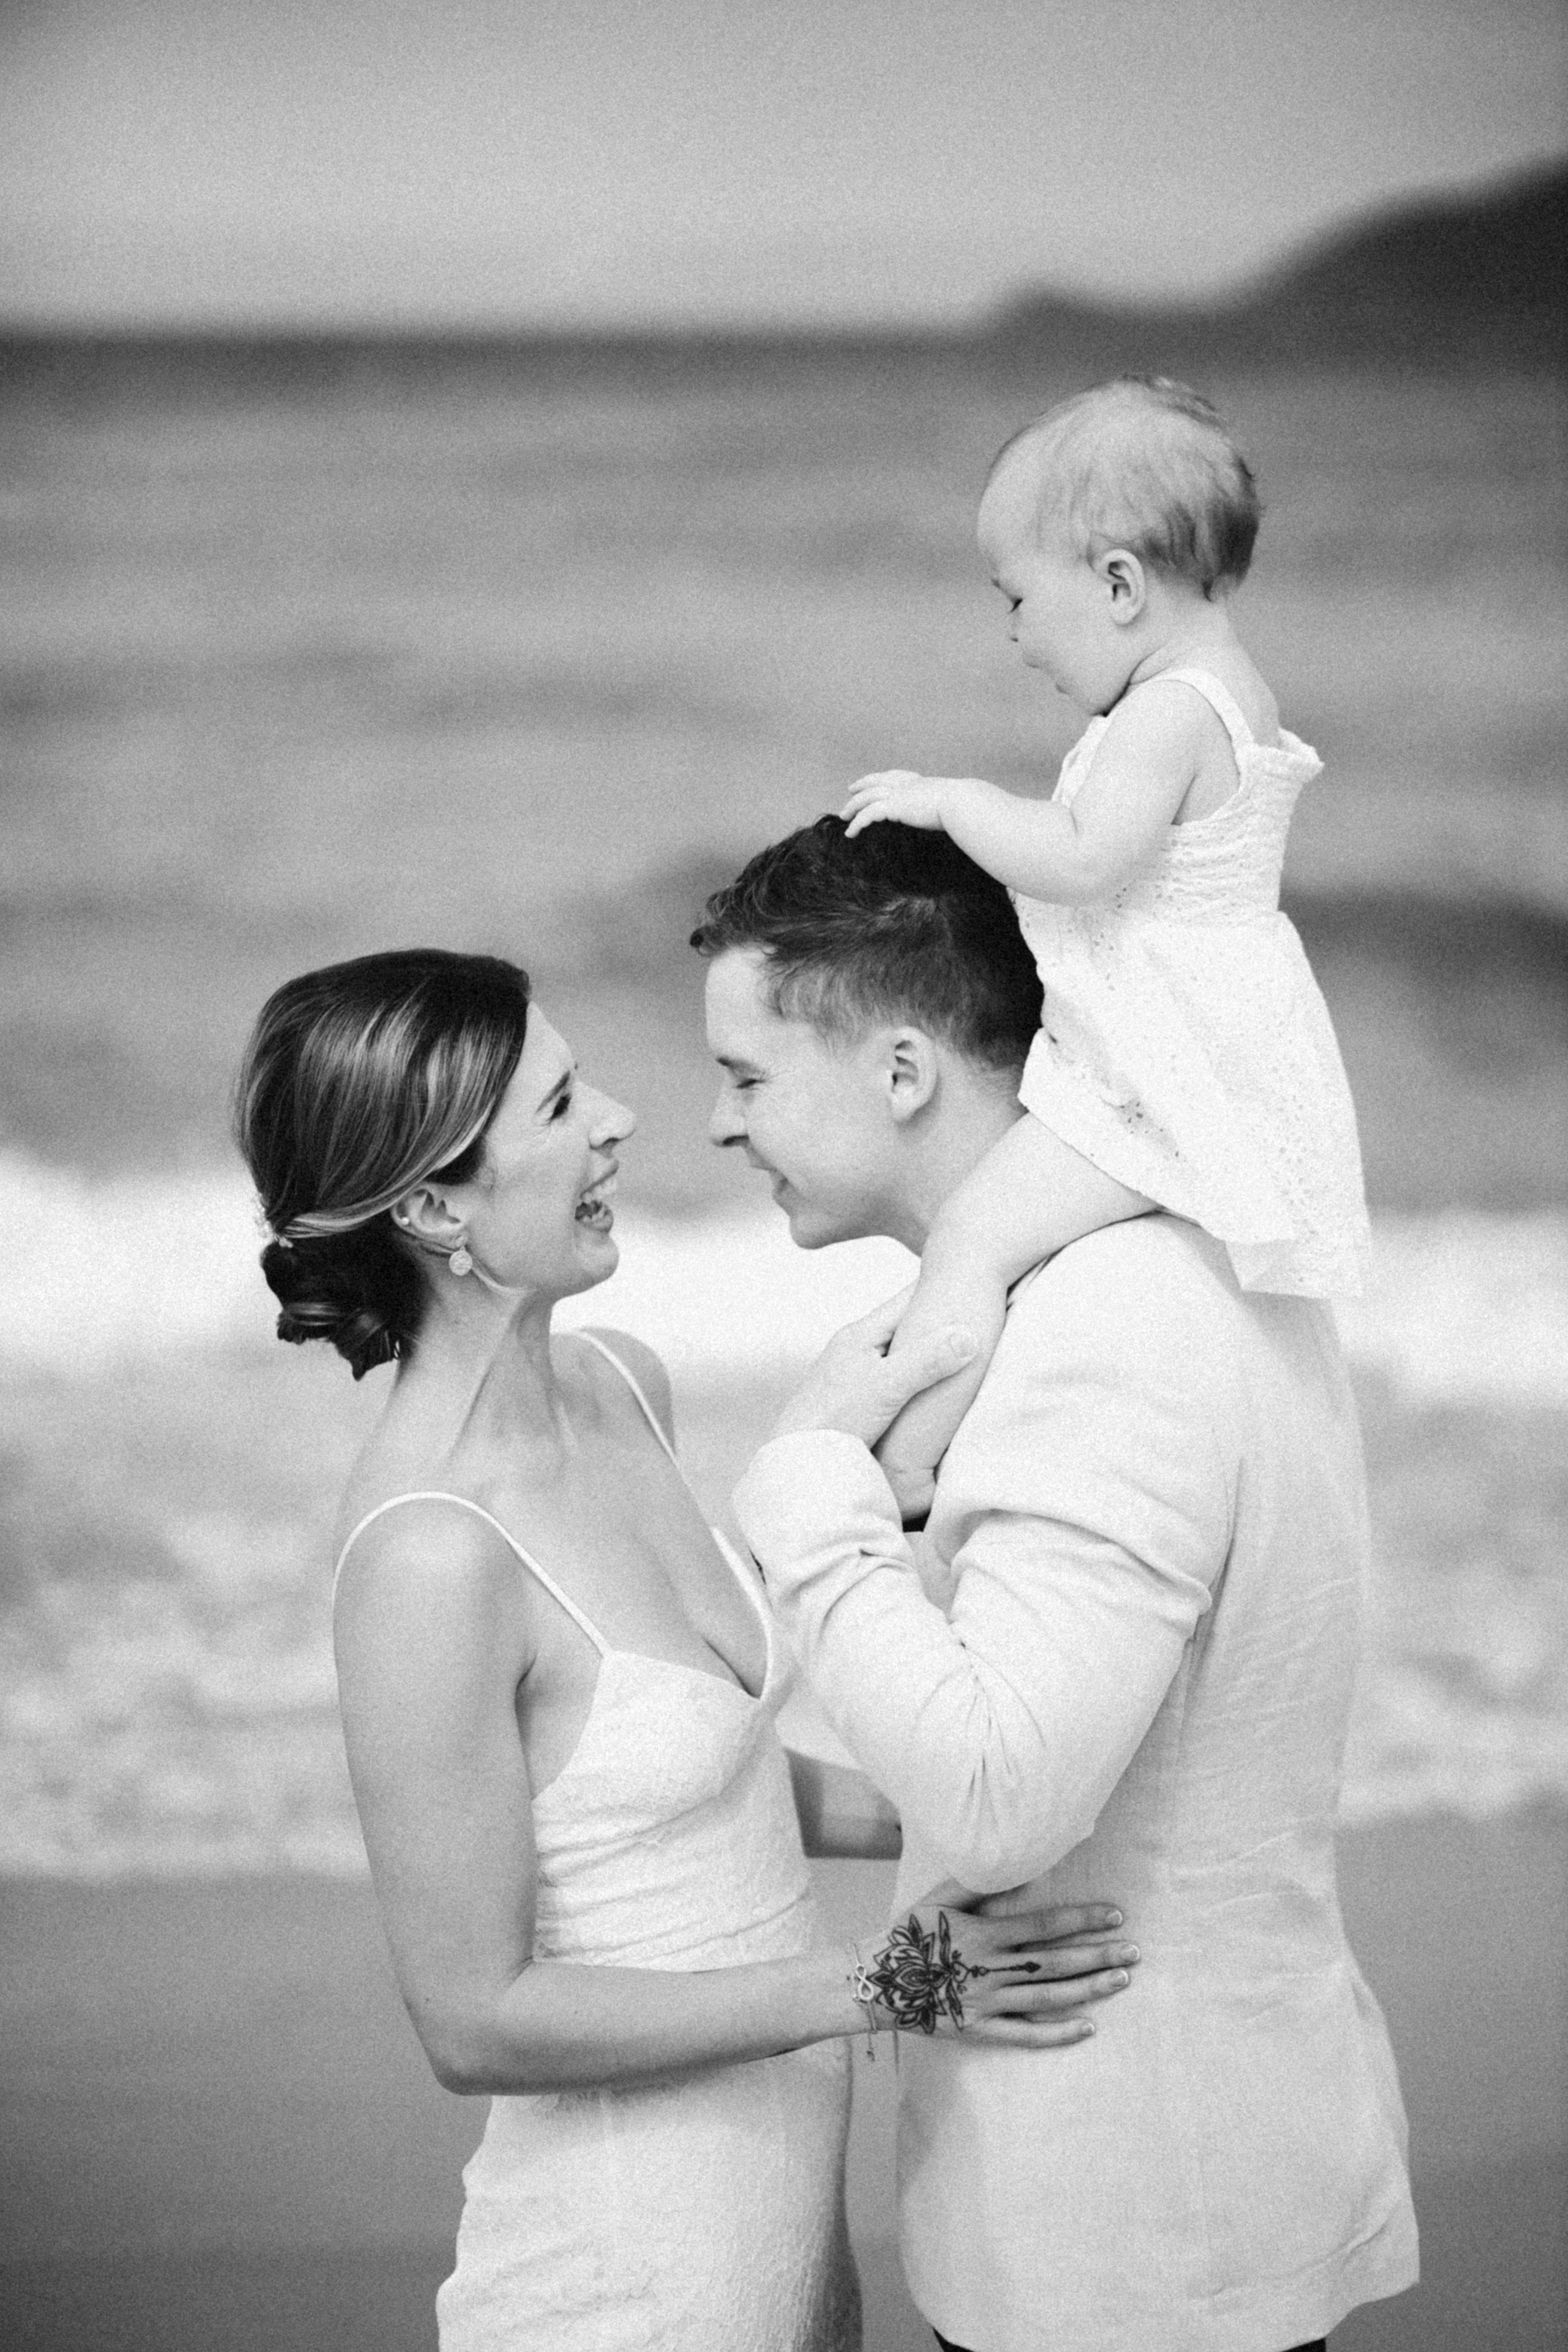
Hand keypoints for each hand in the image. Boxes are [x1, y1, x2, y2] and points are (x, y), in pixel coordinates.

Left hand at [770, 1288, 978, 1448]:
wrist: (796, 1460)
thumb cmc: (835, 1420)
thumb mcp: (886, 1387)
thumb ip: (926, 1362)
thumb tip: (969, 1337)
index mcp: (861, 1335)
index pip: (906, 1301)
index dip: (936, 1289)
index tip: (966, 1279)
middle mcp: (854, 1348)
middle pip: (903, 1325)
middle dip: (934, 1319)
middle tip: (972, 1310)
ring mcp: (852, 1373)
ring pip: (897, 1352)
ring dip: (923, 1350)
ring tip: (956, 1347)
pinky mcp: (853, 1399)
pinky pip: (891, 1377)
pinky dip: (912, 1376)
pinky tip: (924, 1386)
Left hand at [842, 770, 953, 837]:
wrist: (961, 803)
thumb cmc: (962, 806)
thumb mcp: (948, 803)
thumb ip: (939, 805)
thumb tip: (946, 814)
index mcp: (918, 781)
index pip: (893, 776)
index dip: (879, 778)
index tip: (870, 781)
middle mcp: (905, 784)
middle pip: (875, 782)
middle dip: (861, 786)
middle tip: (849, 791)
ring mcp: (898, 793)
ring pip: (866, 798)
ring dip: (852, 807)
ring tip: (843, 816)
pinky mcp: (893, 806)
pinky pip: (867, 815)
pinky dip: (856, 824)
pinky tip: (850, 833)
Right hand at [850, 1889, 1137, 2047]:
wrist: (877, 1979)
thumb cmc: (910, 1932)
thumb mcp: (941, 1898)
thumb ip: (981, 1883)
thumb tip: (1023, 1866)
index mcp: (986, 1934)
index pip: (1046, 1925)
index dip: (1083, 1920)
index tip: (1115, 1916)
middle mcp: (992, 1969)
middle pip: (1057, 1963)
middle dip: (1099, 1956)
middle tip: (1135, 1952)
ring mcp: (988, 2003)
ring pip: (1049, 1997)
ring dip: (1089, 1989)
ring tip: (1122, 1980)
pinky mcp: (980, 2029)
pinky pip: (1026, 2035)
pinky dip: (1059, 2033)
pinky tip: (1089, 2028)